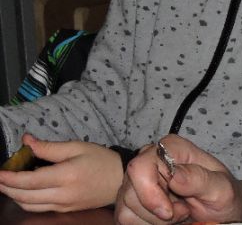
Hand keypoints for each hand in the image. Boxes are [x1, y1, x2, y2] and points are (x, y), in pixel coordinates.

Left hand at [0, 134, 122, 210]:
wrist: (121, 180)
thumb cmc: (101, 160)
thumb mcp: (77, 147)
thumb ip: (49, 147)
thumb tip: (26, 141)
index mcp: (66, 176)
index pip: (29, 181)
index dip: (10, 178)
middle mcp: (62, 194)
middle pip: (24, 196)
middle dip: (7, 188)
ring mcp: (63, 205)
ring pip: (29, 205)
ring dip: (14, 196)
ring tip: (7, 184)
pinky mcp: (65, 210)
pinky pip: (39, 208)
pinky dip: (26, 200)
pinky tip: (25, 190)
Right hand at [115, 134, 241, 224]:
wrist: (223, 210)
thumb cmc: (224, 195)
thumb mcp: (221, 188)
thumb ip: (199, 179)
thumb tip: (174, 174)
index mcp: (172, 148)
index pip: (141, 167)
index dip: (150, 194)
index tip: (170, 212)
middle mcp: (151, 159)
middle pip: (130, 192)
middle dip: (156, 212)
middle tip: (184, 211)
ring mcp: (139, 181)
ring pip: (126, 209)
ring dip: (153, 220)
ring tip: (179, 213)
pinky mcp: (133, 201)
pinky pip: (125, 219)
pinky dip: (146, 224)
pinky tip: (167, 219)